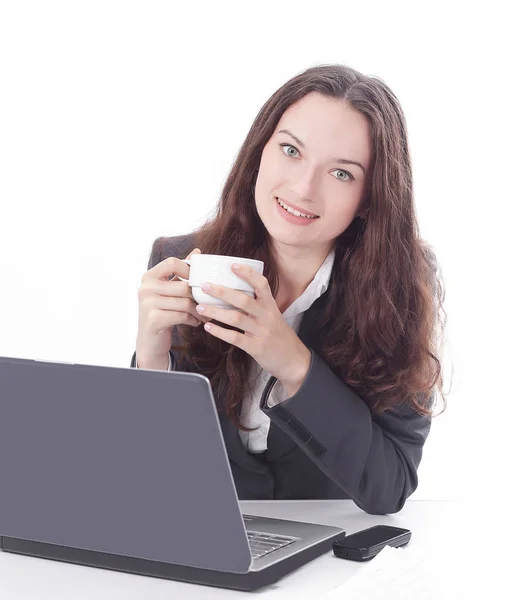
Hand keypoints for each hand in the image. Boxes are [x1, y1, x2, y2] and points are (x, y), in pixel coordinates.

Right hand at [135, 247, 211, 367]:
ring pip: (185, 302)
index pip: (172, 262)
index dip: (189, 270)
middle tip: (208, 303)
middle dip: (199, 296)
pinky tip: (195, 322)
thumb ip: (180, 271)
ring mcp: (147, 304)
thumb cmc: (163, 312)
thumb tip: (196, 252)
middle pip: (183, 286)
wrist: (150, 341)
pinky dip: (193, 319)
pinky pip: (182, 315)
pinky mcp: (153, 319)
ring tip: (204, 314)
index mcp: (149, 277)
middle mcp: (145, 288)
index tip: (199, 281)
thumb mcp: (169, 290)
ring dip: (199, 310)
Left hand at [196, 263, 311, 395]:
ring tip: (200, 307)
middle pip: (243, 300)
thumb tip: (234, 293)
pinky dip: (219, 332)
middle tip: (205, 286)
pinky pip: (234, 338)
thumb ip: (258, 305)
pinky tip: (208, 327)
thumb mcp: (273, 316)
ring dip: (216, 312)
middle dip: (222, 292)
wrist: (293, 360)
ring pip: (236, 318)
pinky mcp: (255, 347)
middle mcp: (266, 316)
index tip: (232, 265)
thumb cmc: (279, 336)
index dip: (247, 274)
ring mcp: (261, 332)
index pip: (261, 284)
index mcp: (270, 306)